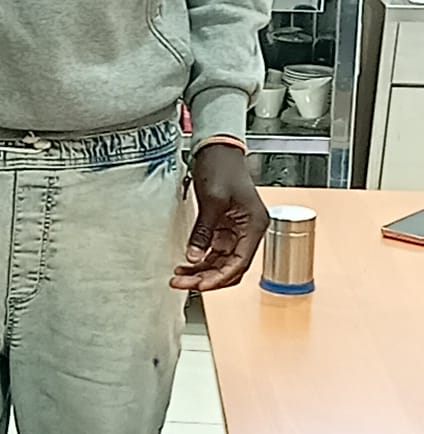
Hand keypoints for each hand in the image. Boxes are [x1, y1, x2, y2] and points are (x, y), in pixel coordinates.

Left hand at [171, 145, 268, 292]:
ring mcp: (237, 229)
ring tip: (179, 276)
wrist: (216, 147)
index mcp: (254, 225)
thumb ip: (203, 232)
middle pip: (231, 267)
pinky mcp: (225, 226)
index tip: (199, 286)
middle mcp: (249, 231)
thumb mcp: (211, 201)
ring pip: (222, 261)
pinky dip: (201, 258)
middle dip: (207, 278)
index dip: (218, 278)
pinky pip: (215, 250)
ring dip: (202, 270)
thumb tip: (194, 257)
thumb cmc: (221, 167)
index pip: (239, 263)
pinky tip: (186, 263)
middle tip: (182, 284)